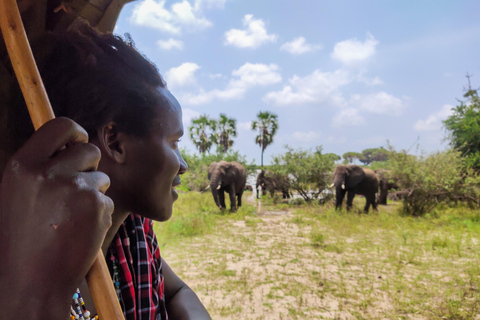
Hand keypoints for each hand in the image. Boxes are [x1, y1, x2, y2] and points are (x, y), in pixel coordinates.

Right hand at [0, 118, 113, 317]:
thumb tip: (70, 142)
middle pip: (89, 150)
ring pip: (101, 176)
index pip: (60, 125)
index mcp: (23, 164)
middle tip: (76, 189)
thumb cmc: (25, 237)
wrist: (34, 280)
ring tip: (72, 216)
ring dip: (94, 192)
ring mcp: (75, 187)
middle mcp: (48, 171)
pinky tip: (81, 230)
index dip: (75, 132)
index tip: (78, 142)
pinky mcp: (96, 204)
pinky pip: (107, 199)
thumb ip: (41, 166)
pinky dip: (99, 212)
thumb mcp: (19, 193)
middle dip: (89, 166)